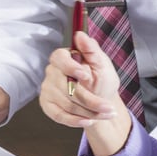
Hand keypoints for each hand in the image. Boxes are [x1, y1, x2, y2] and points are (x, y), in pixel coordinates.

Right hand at [40, 31, 130, 155]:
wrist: (100, 100)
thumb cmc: (101, 80)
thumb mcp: (102, 63)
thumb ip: (92, 49)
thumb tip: (81, 35)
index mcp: (64, 57)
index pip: (59, 58)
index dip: (71, 68)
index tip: (86, 75)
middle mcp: (52, 72)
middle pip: (66, 87)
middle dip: (90, 99)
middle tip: (108, 107)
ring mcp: (47, 89)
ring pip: (67, 103)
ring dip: (89, 112)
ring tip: (106, 114)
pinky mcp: (47, 105)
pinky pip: (59, 115)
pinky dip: (75, 120)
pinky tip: (88, 120)